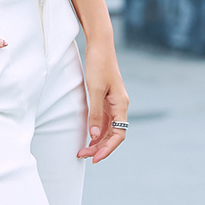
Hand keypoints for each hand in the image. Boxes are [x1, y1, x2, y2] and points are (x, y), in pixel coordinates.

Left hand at [77, 41, 128, 162]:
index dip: (108, 149)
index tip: (95, 158)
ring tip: (83, 150)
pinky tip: (88, 136)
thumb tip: (95, 135)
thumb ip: (96, 113)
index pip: (119, 135)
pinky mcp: (106, 98)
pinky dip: (96, 130)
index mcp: (121, 105)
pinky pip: (104, 120)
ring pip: (108, 129)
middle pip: (113, 135)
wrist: (100, 45)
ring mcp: (114, 103)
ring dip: (97, 141)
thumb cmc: (99, 64)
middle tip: (83, 156)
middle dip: (100, 148)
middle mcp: (120, 106)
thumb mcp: (95, 89)